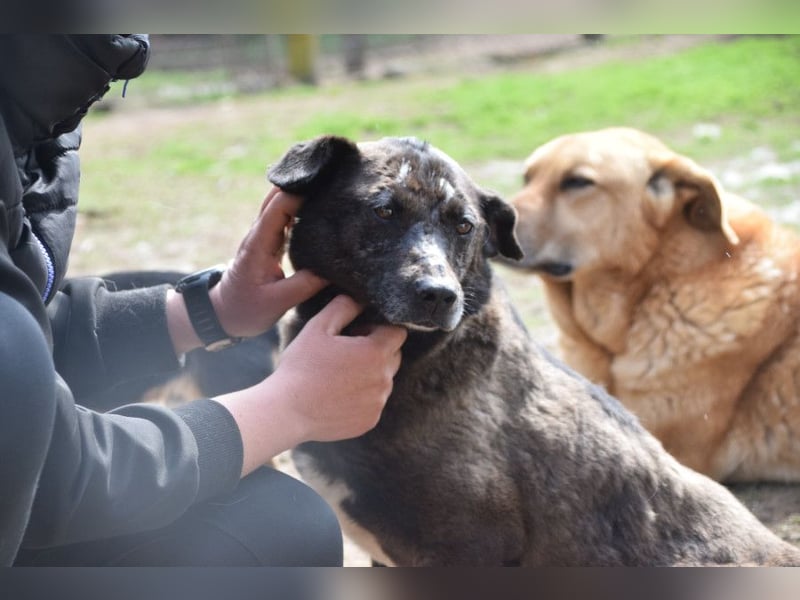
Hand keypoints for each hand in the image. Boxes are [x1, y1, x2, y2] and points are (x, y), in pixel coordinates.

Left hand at [210, 186, 326, 338]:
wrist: (222, 315)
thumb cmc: (245, 310)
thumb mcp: (276, 303)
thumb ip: (305, 285)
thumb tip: (335, 269)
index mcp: (259, 243)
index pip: (279, 206)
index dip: (301, 191)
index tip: (326, 184)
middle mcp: (260, 234)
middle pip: (278, 195)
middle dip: (301, 182)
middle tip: (332, 174)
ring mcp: (264, 236)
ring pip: (282, 204)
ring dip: (302, 192)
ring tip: (331, 185)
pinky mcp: (271, 243)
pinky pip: (286, 218)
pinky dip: (302, 208)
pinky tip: (321, 206)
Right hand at [214, 295, 407, 475]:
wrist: (287, 411)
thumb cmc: (301, 366)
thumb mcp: (318, 327)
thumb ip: (343, 307)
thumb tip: (359, 299)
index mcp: (376, 352)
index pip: (397, 332)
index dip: (378, 328)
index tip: (357, 332)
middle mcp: (384, 379)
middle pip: (394, 356)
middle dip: (377, 350)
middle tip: (347, 352)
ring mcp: (378, 402)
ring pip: (383, 380)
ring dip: (370, 374)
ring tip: (339, 375)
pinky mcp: (371, 421)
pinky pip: (374, 402)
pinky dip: (362, 396)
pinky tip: (338, 395)